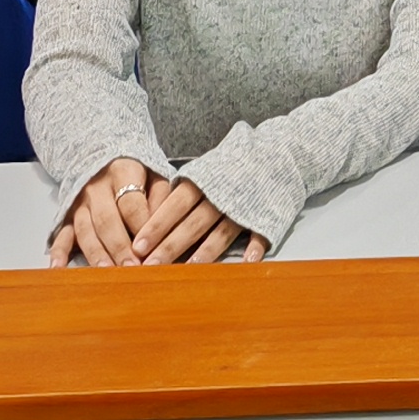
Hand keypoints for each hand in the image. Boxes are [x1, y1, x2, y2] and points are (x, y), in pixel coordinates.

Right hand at [48, 157, 166, 265]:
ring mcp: (80, 203)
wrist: (104, 158)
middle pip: (107, 220)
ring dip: (96, 254)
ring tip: (106, 272)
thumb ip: (161, 198)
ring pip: (85, 230)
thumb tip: (161, 226)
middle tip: (131, 267)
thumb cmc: (137, 174)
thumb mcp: (155, 175)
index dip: (140, 227)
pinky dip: (59, 251)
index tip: (149, 248)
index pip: (131, 203)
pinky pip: (61, 234)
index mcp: (122, 173)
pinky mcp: (68, 216)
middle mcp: (97, 188)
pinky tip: (59, 267)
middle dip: (119, 246)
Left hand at [126, 174, 268, 262]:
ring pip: (222, 232)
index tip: (138, 245)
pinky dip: (253, 250)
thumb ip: (185, 187)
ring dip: (205, 252)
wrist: (280, 150)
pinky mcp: (266, 215)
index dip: (157, 226)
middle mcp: (222, 195)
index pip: (175, 205)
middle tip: (151, 265)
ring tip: (189, 268)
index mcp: (204, 180)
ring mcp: (245, 206)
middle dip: (170, 246)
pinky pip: (259, 235)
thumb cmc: (237, 162)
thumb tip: (154, 208)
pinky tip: (245, 264)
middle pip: (193, 224)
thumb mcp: (207, 166)